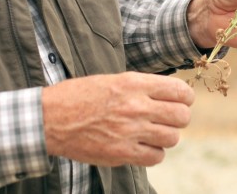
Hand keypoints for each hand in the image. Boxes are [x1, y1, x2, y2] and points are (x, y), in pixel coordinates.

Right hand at [41, 72, 193, 166]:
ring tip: (154, 132)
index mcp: (133, 83)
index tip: (181, 101)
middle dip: (179, 117)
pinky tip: (143, 146)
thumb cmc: (79, 96)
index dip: (185, 97)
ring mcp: (130, 131)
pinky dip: (153, 153)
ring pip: (172, 138)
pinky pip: (156, 157)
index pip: (179, 91)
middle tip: (169, 118)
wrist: (51, 118)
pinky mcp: (122, 153)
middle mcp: (136, 106)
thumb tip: (169, 93)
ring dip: (166, 136)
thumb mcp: (112, 80)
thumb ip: (141, 86)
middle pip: (181, 116)